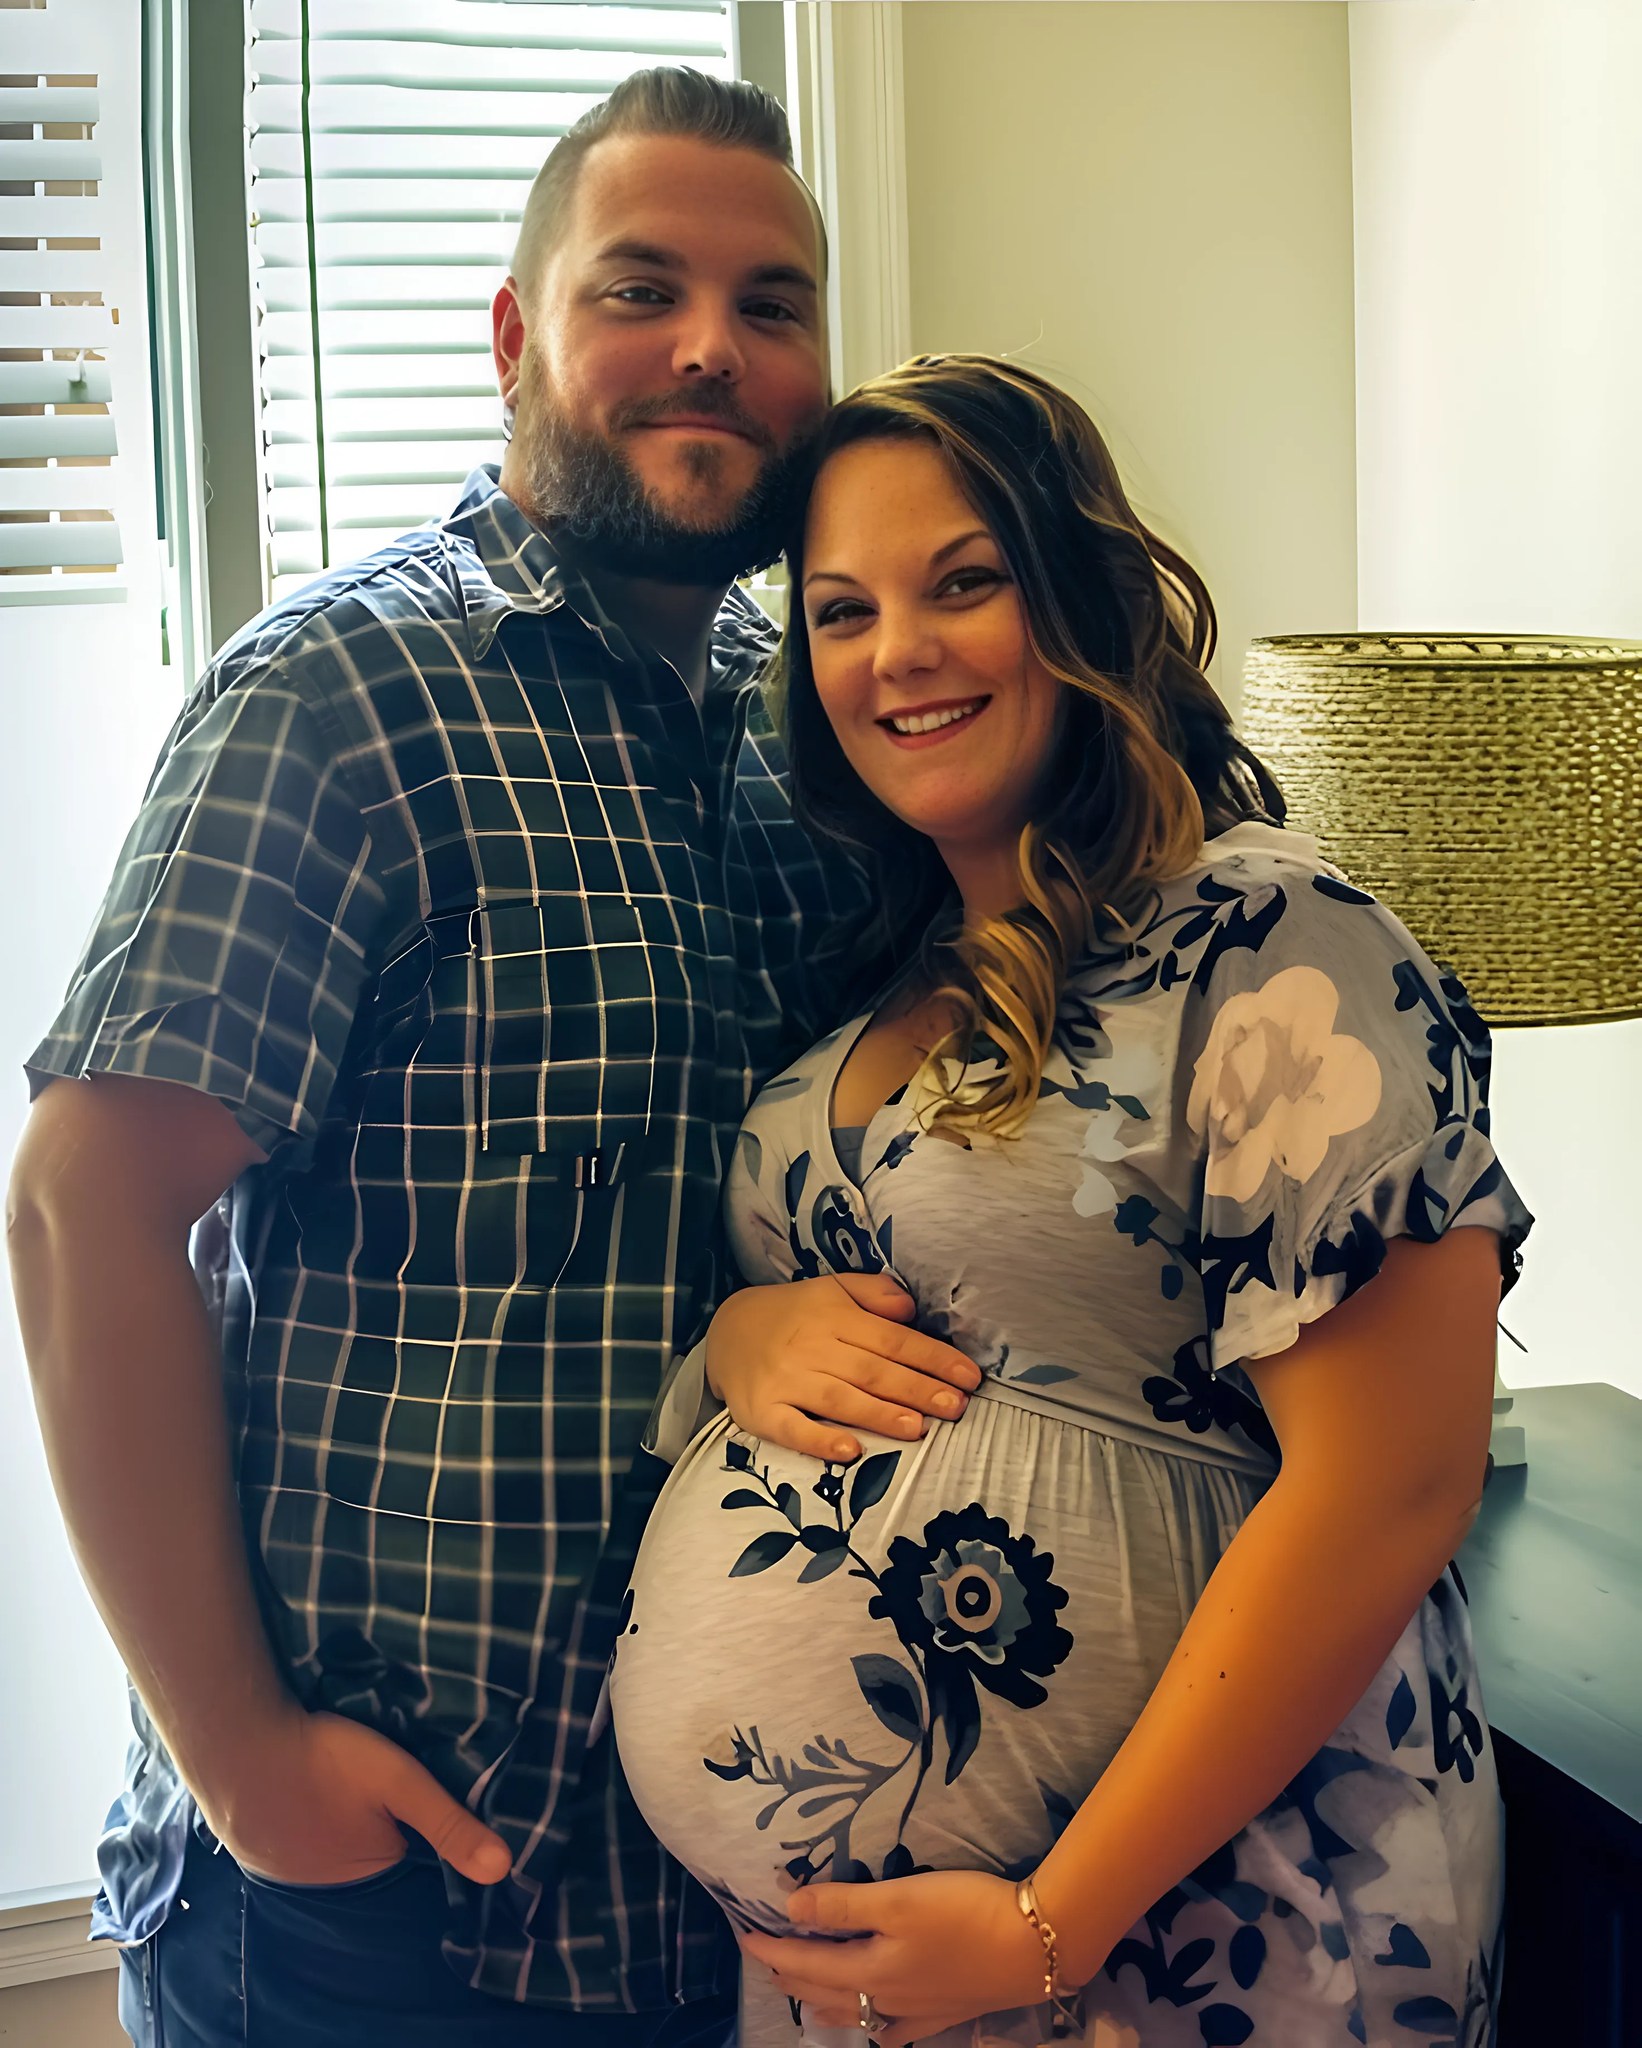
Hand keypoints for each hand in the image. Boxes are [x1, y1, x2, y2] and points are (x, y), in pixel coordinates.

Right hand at [204, 1704, 511, 1888]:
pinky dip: (301, 1817)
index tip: (416, 1806)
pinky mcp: (250, 1844)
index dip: (417, 1834)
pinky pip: (290, 1837)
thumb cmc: (325, 1759)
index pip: (408, 1863)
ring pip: (325, 1847)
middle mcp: (320, 1886)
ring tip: (339, 1789)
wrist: (236, 1741)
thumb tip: (504, 1870)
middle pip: (365, 1855)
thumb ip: (449, 1823)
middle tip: (373, 1790)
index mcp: (365, 1874)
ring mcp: (279, 1868)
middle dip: (375, 1831)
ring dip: (334, 1824)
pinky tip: (304, 1790)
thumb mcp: (400, 1782)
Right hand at [707, 1274, 981, 1462]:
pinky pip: (792, 1429)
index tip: (969, 1377)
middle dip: (918, 1389)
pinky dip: (820, 1441)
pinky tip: (850, 1452)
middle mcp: (811, 1347)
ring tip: (919, 1428)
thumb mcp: (832, 1290)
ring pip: (840, 1399)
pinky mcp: (761, 1412)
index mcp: (834, 1316)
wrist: (726, 1330)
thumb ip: (873, 1293)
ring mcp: (785, 1381)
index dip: (932, 1358)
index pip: (892, 1339)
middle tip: (957, 1407)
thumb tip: (911, 1308)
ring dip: (880, 1414)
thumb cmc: (794, 1315)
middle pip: (872, 1371)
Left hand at [740, 1871, 1046, 2047]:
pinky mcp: (944, 2013)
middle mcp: (885, 1999)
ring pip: (853, 2013)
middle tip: (765, 1959)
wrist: (1034, 1947)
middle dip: (790, 1974)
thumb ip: (843, 1905)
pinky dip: (870, 2024)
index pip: (806, 1961)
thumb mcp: (899, 1899)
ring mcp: (916, 2012)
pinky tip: (874, 2025)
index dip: (773, 1947)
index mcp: (870, 1971)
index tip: (744, 1933)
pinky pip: (891, 2028)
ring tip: (802, 1992)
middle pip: (824, 1990)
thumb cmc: (963, 1913)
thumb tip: (789, 1909)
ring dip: (821, 2000)